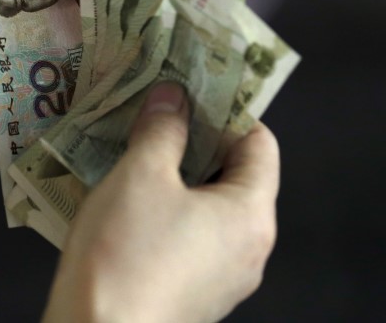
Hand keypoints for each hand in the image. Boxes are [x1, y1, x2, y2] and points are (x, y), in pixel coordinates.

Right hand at [43, 82, 279, 322]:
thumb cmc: (125, 255)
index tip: (194, 89)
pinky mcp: (192, 296)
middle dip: (196, 141)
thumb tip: (173, 98)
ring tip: (138, 151)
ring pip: (208, 208)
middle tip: (158, 114)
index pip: (260, 143)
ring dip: (177, 176)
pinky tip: (130, 200)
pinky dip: (168, 212)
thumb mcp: (141, 175)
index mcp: (250, 216)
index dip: (229, 110)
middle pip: (235, 176)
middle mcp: (248, 250)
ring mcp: (221, 279)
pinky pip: (190, 239)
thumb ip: (163, 129)